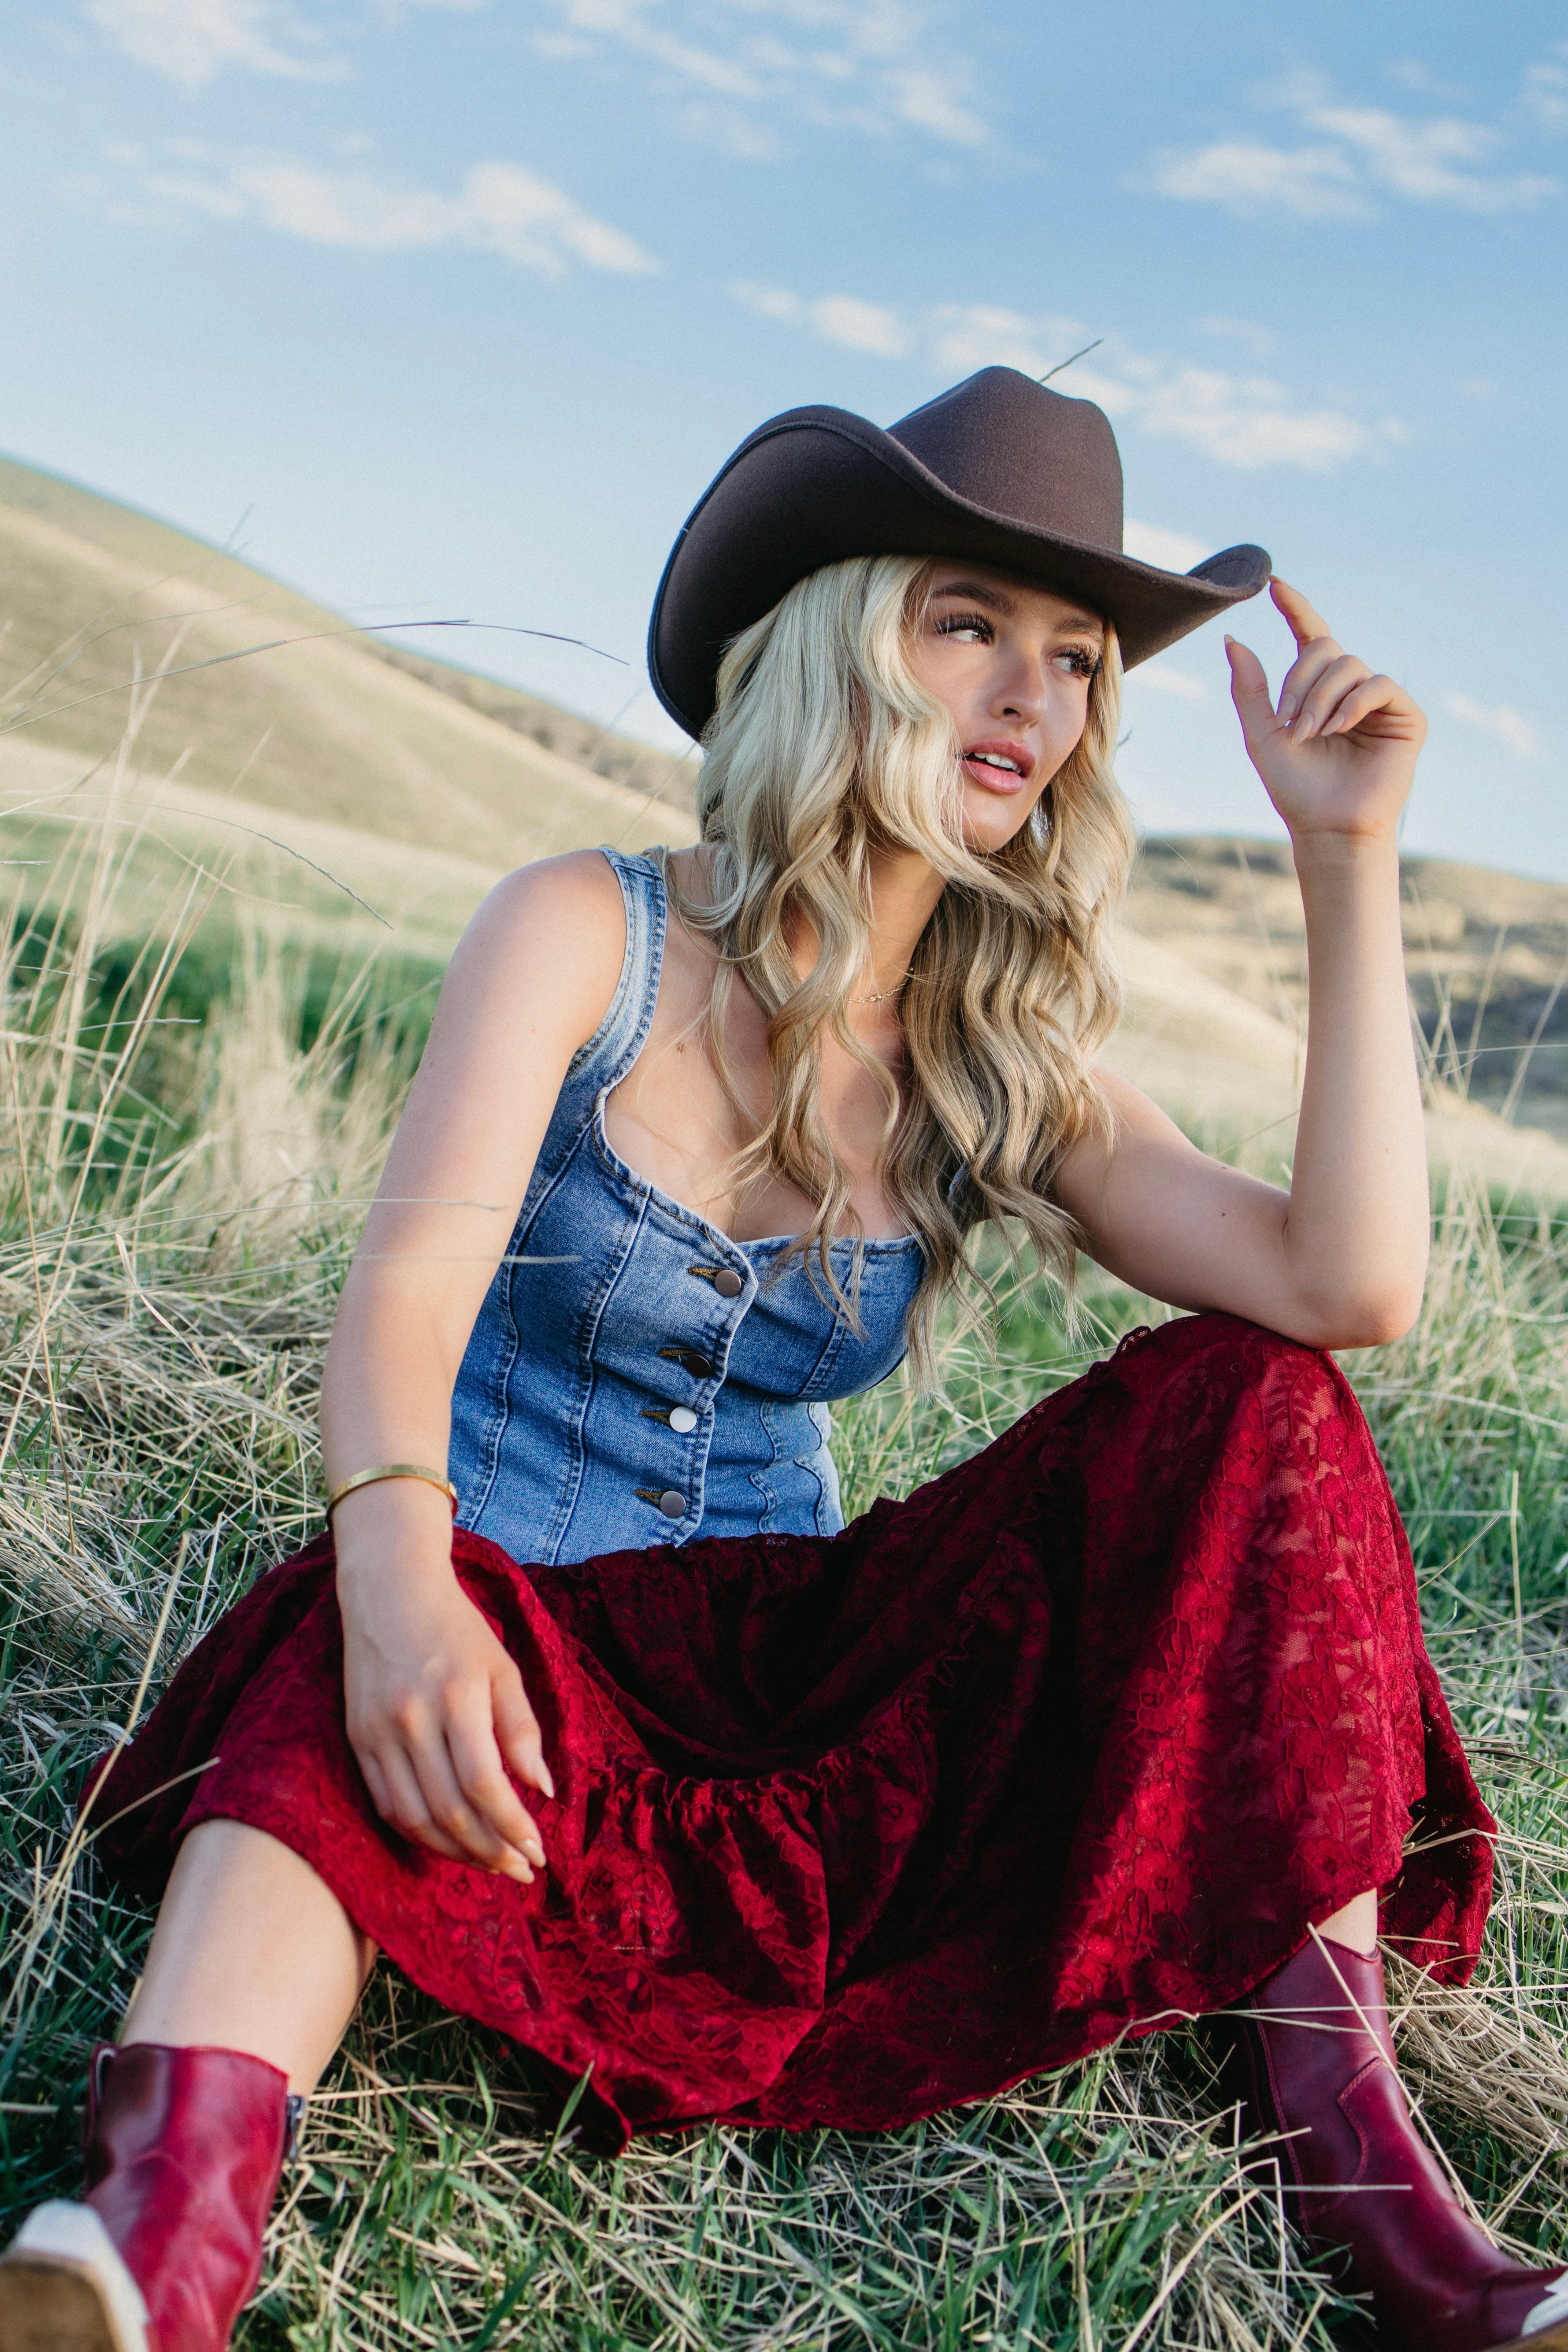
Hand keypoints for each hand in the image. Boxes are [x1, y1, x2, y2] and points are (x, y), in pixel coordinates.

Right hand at [339, 1558, 553, 1880]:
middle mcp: (412, 1718)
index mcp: (457, 1697)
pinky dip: (417, 1832)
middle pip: (450, 1810)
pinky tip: (447, 1841)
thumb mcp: (503, 1667)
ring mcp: (378, 1731)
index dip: (512, 1827)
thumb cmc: (457, 1629)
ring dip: (455, 1852)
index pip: (485, 1784)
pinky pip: (385, 1803)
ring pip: (414, 1817)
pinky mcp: (357, 1738)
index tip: (538, 1852)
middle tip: (520, 1870)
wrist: (388, 1591)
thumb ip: (522, 1729)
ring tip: (489, 1863)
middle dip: (490, 1851)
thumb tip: (542, 1790)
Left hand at [1225, 578, 1426, 848]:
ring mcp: (1380, 701)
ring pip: (1349, 665)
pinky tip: (1340, 727)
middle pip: (1325, 649)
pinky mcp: (1406, 716)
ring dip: (1322, 699)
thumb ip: (1250, 687)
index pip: (1310, 635)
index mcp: (1318, 690)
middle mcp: (1350, 689)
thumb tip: (1232, 637)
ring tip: (1311, 734)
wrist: (1326, 827)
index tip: (1274, 585)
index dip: (1296, 608)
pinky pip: (1377, 684)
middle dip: (1300, 683)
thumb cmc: (1295, 788)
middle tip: (1291, 724)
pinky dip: (1353, 703)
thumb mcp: (1261, 733)